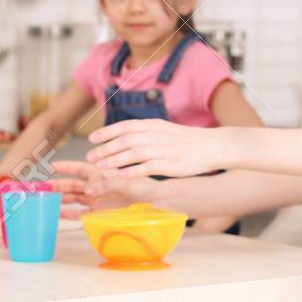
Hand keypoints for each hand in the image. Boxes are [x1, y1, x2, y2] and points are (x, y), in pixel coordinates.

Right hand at [49, 160, 157, 218]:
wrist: (155, 202)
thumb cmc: (143, 186)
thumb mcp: (125, 181)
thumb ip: (105, 184)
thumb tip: (88, 190)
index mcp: (101, 173)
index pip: (79, 169)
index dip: (66, 167)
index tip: (52, 166)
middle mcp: (96, 186)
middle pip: (72, 185)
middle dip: (56, 185)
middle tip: (40, 187)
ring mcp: (97, 200)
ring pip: (73, 199)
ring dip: (60, 199)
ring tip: (44, 201)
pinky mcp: (100, 213)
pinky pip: (80, 214)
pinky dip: (69, 214)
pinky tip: (58, 214)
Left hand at [86, 119, 236, 177]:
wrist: (211, 145)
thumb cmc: (186, 140)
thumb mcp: (164, 129)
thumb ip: (145, 132)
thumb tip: (125, 135)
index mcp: (153, 125)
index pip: (124, 126)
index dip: (107, 132)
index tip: (92, 139)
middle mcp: (154, 135)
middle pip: (124, 141)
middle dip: (105, 149)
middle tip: (90, 157)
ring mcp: (161, 150)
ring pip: (132, 154)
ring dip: (113, 161)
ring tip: (100, 168)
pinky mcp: (168, 164)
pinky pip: (146, 168)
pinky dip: (132, 171)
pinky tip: (120, 176)